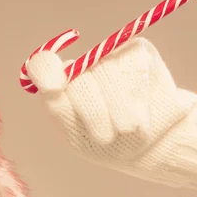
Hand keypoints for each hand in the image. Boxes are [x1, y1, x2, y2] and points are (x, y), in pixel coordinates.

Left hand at [25, 38, 196, 165]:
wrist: (153, 146)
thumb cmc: (110, 145)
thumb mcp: (80, 137)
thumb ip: (61, 109)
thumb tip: (52, 83)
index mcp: (62, 86)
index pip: (43, 66)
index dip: (46, 72)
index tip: (55, 87)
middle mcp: (82, 66)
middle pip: (80, 77)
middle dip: (94, 112)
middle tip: (105, 138)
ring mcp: (110, 55)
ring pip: (107, 72)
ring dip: (120, 110)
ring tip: (128, 130)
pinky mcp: (138, 51)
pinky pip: (134, 70)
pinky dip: (138, 98)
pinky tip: (143, 115)